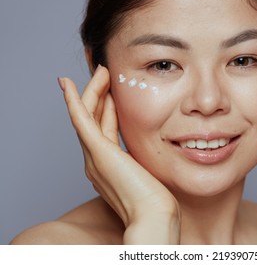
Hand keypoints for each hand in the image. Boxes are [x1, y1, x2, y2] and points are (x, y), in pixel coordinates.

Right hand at [58, 65, 179, 243]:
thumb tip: (156, 148)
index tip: (112, 93)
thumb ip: (144, 160)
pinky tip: (67, 83)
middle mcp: (95, 160)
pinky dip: (73, 100)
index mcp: (107, 165)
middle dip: (98, 94)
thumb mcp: (149, 174)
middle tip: (105, 74)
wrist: (153, 218)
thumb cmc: (156, 202)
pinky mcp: (98, 152)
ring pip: (86, 115)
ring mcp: (94, 157)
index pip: (103, 129)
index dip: (105, 108)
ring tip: (100, 71)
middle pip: (93, 119)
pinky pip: (81, 119)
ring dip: (91, 90)